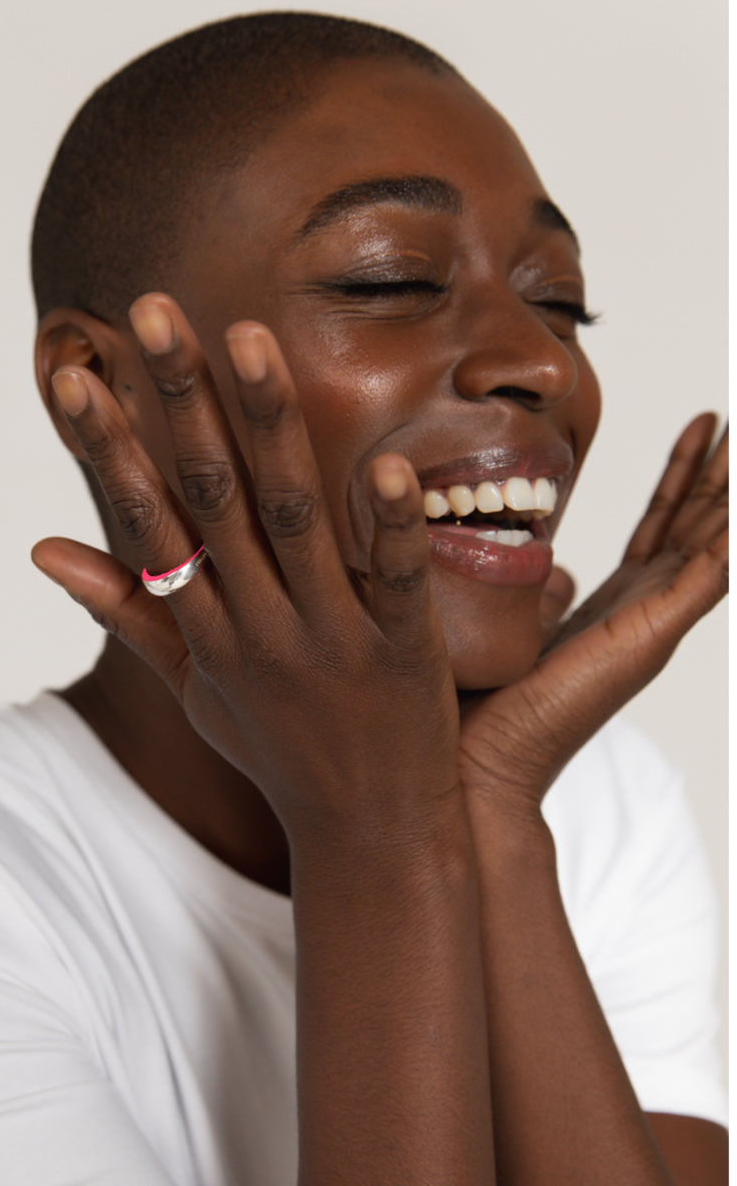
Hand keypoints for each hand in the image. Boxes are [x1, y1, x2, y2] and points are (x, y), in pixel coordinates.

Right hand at [32, 294, 463, 842]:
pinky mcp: (401, 657)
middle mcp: (256, 624)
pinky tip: (391, 464)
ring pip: (294, 519)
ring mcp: (328, 640)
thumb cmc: (282, 755)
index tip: (76, 374)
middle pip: (210, 497)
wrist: (371, 839)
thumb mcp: (193, 688)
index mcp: (208, 627)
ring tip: (251, 342)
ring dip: (270, 430)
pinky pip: (394, 582)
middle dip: (179, 401)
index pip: (147, 520)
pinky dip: (389, 528)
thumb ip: (128, 613)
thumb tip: (43, 548)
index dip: (108, 446)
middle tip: (154, 311)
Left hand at [458, 414, 730, 811]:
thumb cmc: (484, 705)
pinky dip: (736, 542)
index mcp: (617, 607)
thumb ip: (542, 596)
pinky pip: (710, 575)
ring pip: (718, 541)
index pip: (662, 524)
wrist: (474, 764)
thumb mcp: (516, 625)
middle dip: (727, 468)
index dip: (684, 473)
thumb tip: (553, 575)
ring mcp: (654, 625)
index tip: (704, 420)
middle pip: (702, 522)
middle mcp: (644, 612)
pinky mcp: (650, 637)